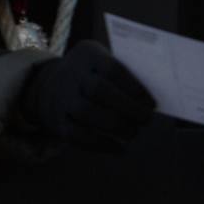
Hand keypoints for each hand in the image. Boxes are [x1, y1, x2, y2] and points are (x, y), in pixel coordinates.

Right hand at [19, 40, 154, 151]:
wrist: (50, 85)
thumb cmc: (92, 75)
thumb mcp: (102, 62)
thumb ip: (125, 76)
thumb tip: (152, 102)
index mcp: (87, 56)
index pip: (112, 68)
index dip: (134, 87)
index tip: (151, 102)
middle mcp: (72, 74)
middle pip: (98, 90)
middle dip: (128, 107)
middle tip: (146, 119)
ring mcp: (62, 98)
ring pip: (87, 112)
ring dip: (116, 126)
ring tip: (133, 132)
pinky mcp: (58, 121)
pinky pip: (77, 135)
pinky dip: (101, 144)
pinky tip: (120, 148)